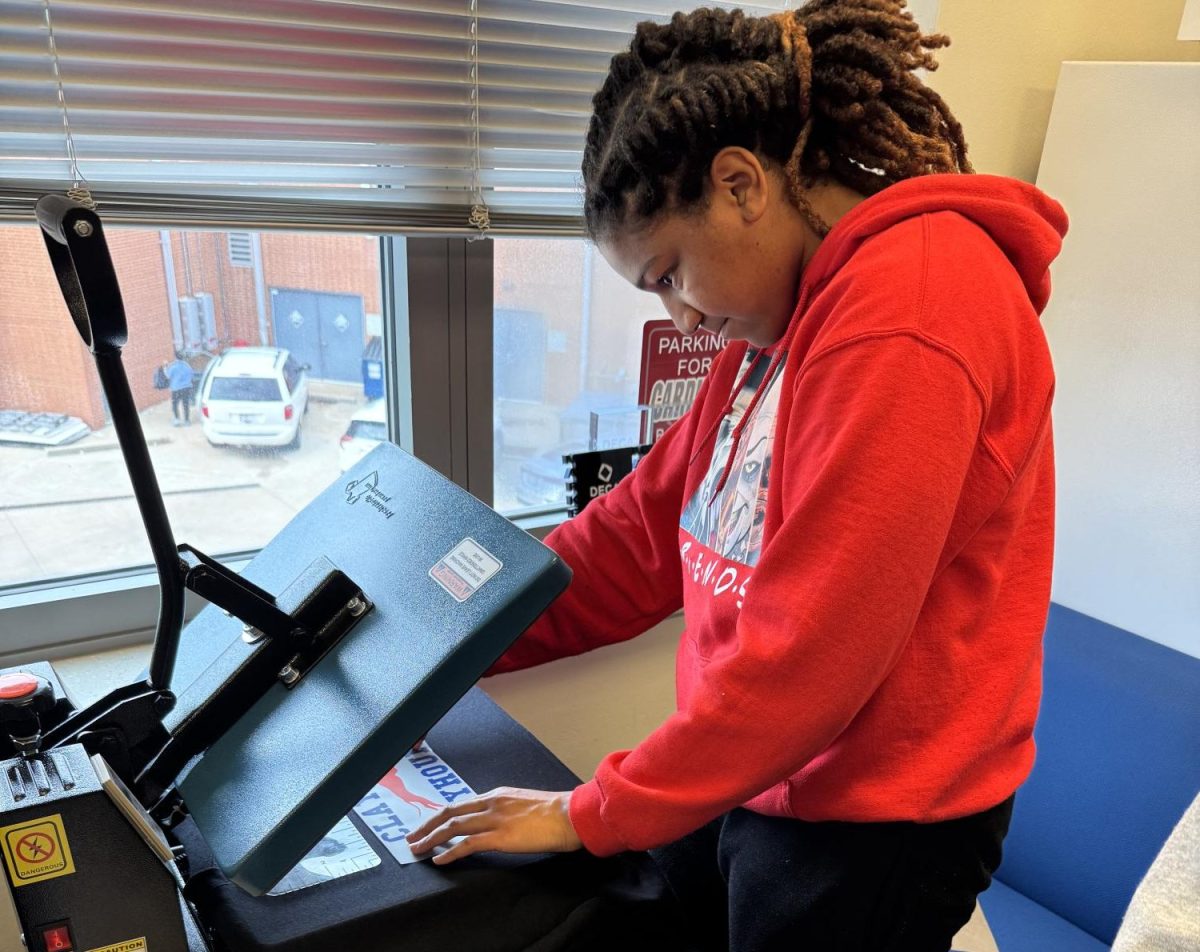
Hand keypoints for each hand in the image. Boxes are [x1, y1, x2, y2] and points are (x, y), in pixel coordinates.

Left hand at [405, 786, 581, 864]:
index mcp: (498, 794)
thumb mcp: (526, 803)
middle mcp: (492, 803)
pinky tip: (439, 860)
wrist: (571, 815)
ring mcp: (495, 819)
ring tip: (418, 849)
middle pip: (450, 812)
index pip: (461, 804)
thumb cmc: (556, 811)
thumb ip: (508, 809)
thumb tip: (499, 820)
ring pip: (453, 827)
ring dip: (431, 838)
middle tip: (412, 837)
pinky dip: (450, 852)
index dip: (441, 815)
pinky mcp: (500, 836)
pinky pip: (468, 844)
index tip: (428, 824)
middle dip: (428, 825)